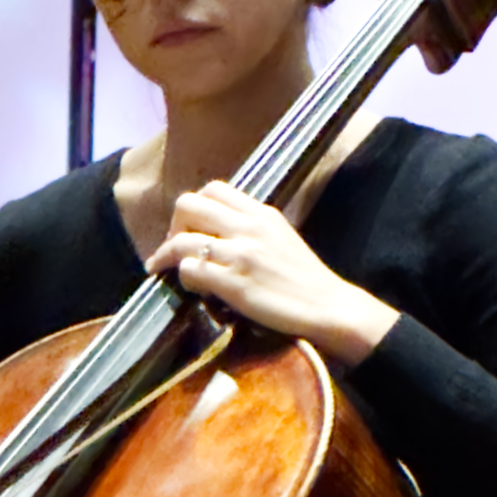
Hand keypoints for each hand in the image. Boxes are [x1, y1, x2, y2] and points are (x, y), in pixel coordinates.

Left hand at [145, 180, 396, 365]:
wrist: (330, 307)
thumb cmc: (307, 279)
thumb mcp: (283, 237)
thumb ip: (254, 228)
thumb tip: (221, 231)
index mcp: (262, 213)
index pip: (214, 189)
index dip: (195, 207)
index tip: (193, 227)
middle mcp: (249, 227)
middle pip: (188, 204)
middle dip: (174, 225)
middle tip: (175, 246)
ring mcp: (240, 254)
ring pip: (181, 240)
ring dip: (168, 255)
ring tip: (166, 269)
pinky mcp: (234, 283)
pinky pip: (190, 270)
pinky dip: (183, 278)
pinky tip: (192, 289)